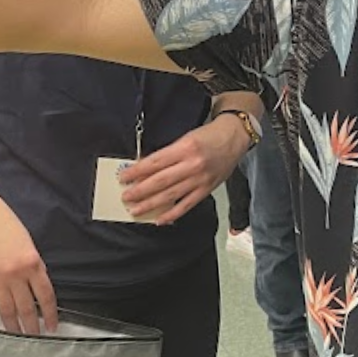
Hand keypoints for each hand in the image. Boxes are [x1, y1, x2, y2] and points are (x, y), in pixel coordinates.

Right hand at [0, 189, 58, 335]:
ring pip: (7, 311)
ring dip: (14, 327)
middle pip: (27, 308)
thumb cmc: (1, 220)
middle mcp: (15, 274)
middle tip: (36, 337)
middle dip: (33, 326)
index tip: (52, 326)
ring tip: (18, 337)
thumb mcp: (26, 241)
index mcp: (32, 262)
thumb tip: (34, 284)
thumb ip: (32, 263)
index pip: (45, 296)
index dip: (50, 314)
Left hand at [118, 113, 251, 226]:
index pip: (155, 162)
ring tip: (136, 210)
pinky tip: (160, 219)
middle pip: (161, 181)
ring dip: (151, 204)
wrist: (234, 139)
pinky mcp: (206, 190)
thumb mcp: (185, 139)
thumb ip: (168, 155)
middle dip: (140, 190)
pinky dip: (172, 214)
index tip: (124, 177)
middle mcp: (192, 165)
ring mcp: (200, 179)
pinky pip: (186, 205)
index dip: (137, 171)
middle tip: (126, 197)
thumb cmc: (208, 137)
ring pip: (171, 195)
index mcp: (185, 148)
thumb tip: (145, 170)